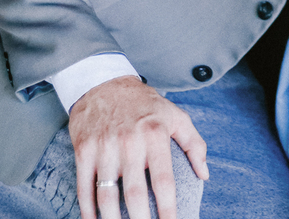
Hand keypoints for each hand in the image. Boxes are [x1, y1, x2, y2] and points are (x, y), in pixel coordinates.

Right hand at [70, 75, 207, 218]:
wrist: (103, 82)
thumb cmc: (143, 104)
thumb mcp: (175, 115)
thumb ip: (194, 144)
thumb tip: (204, 174)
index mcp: (155, 135)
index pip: (164, 181)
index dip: (168, 208)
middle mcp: (129, 142)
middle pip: (135, 193)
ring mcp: (104, 147)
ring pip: (107, 194)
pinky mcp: (84, 150)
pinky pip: (84, 186)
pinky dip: (87, 209)